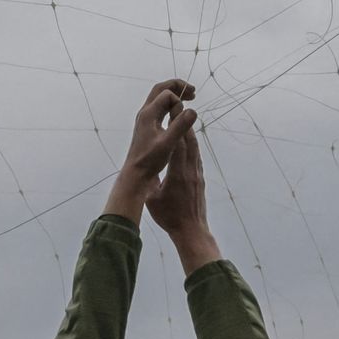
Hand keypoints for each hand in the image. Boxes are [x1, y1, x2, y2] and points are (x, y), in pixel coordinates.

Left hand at [104, 78, 195, 219]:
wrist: (136, 173)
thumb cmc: (150, 160)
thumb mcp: (168, 143)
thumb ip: (180, 126)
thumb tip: (192, 111)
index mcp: (148, 114)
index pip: (167, 95)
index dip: (179, 102)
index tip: (183, 118)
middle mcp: (145, 113)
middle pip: (160, 89)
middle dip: (177, 86)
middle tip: (193, 91)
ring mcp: (145, 118)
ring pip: (159, 97)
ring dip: (174, 94)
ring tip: (190, 97)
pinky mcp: (147, 125)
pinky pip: (159, 106)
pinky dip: (170, 103)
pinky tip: (178, 112)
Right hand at [146, 113, 220, 271]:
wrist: (192, 231)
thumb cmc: (170, 218)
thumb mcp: (153, 199)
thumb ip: (150, 183)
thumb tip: (138, 172)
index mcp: (178, 174)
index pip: (178, 144)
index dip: (176, 126)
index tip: (173, 111)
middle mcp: (190, 171)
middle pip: (189, 141)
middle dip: (184, 123)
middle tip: (179, 107)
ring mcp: (197, 175)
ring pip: (195, 148)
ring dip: (189, 133)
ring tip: (183, 119)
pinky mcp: (200, 180)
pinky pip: (197, 157)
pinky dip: (192, 146)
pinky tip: (189, 142)